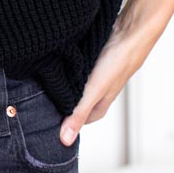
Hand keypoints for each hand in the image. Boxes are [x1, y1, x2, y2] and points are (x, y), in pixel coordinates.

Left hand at [58, 22, 155, 145]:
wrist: (130, 32)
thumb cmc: (117, 63)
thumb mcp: (93, 92)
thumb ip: (78, 114)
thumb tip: (65, 140)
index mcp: (101, 104)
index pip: (82, 120)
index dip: (67, 122)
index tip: (49, 120)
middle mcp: (101, 90)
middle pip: (79, 102)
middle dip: (63, 101)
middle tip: (43, 99)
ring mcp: (99, 74)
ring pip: (80, 84)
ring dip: (67, 83)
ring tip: (49, 80)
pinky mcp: (96, 59)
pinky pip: (81, 68)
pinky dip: (71, 68)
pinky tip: (62, 62)